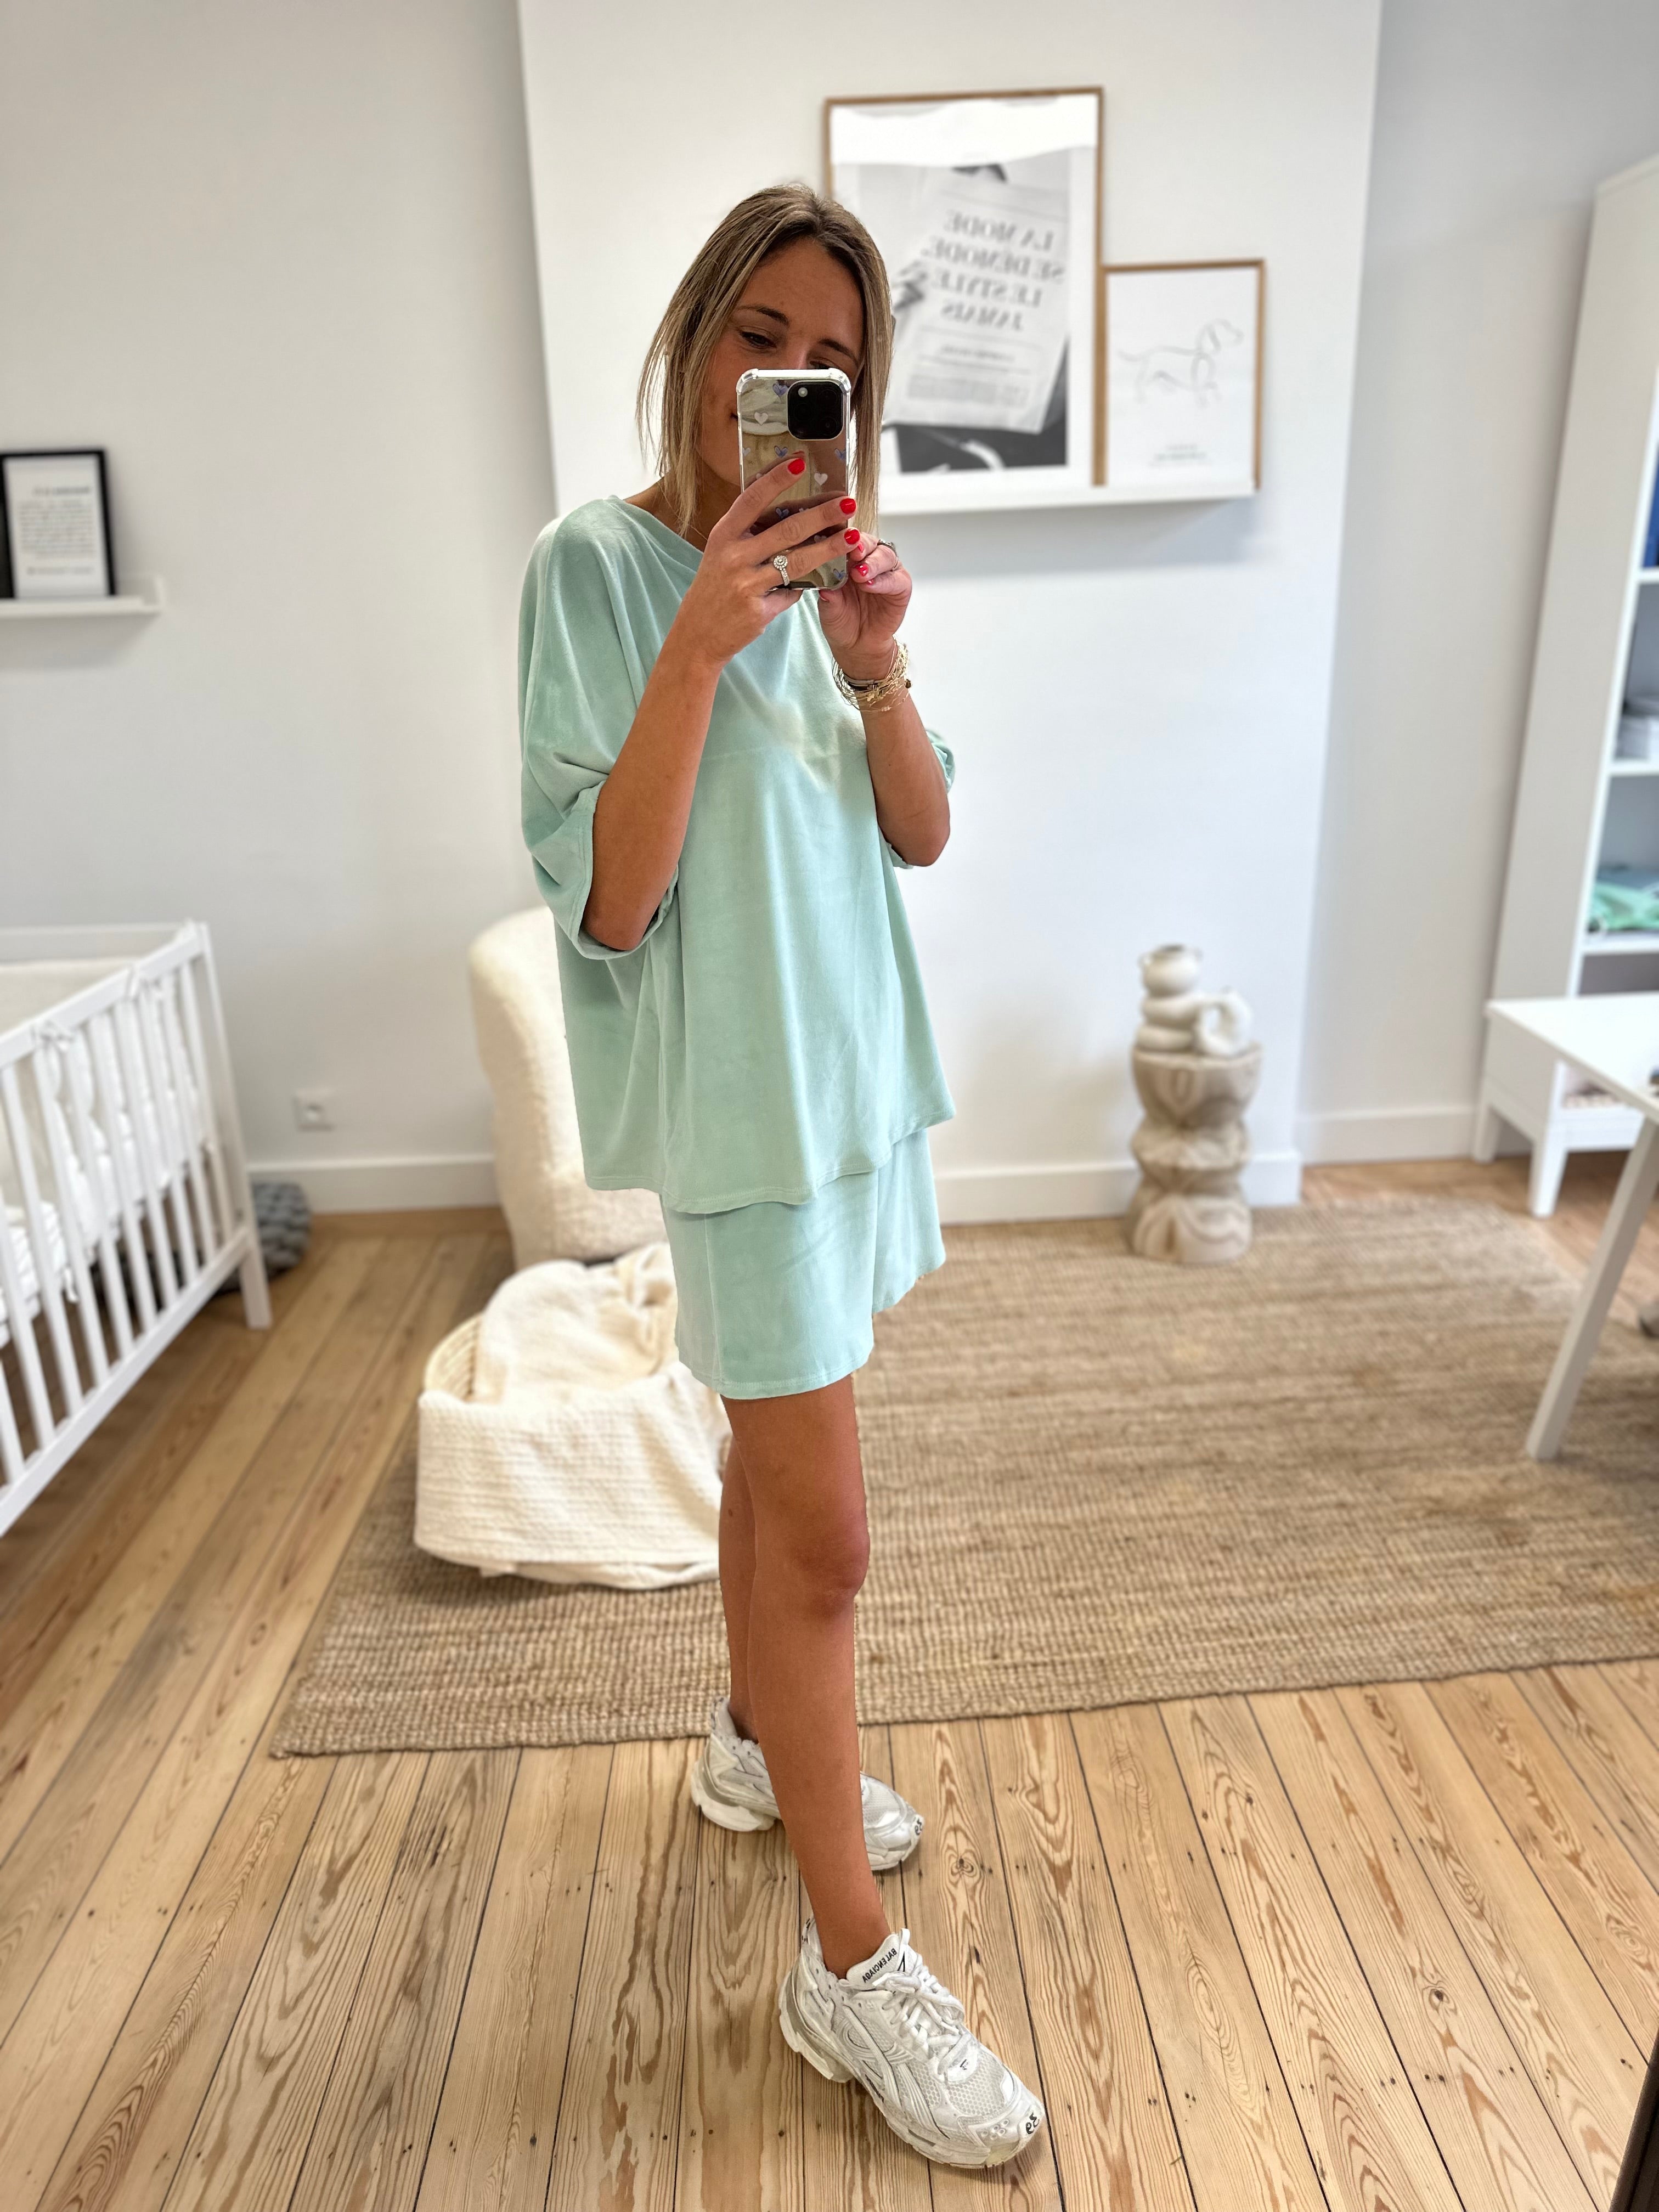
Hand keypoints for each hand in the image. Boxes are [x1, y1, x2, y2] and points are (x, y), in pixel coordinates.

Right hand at [668, 459, 849, 668]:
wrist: (697, 636)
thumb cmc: (714, 590)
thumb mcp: (721, 555)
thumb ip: (749, 536)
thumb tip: (789, 519)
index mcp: (723, 536)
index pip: (752, 499)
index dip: (776, 479)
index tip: (799, 462)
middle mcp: (733, 556)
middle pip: (786, 529)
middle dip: (821, 514)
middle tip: (847, 503)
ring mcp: (746, 584)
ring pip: (797, 561)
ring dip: (829, 548)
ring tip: (852, 536)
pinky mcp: (758, 610)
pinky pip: (791, 593)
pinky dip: (806, 587)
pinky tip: (823, 579)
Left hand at [818, 529, 910, 682]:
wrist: (856, 645)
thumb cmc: (841, 621)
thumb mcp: (828, 607)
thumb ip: (828, 593)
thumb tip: (823, 582)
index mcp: (848, 558)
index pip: (848, 540)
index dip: (844, 538)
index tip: (837, 540)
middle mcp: (868, 560)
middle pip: (869, 542)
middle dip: (861, 545)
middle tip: (853, 552)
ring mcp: (886, 572)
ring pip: (885, 555)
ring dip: (873, 562)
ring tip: (860, 574)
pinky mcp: (900, 586)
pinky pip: (896, 578)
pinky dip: (884, 580)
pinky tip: (870, 585)